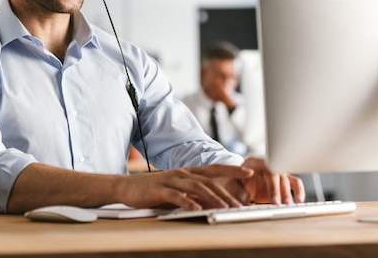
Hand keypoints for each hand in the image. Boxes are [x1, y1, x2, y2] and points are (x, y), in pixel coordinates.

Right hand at [117, 164, 254, 210]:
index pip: (215, 168)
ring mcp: (171, 180)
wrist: (128, 187)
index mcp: (188, 172)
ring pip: (196, 187)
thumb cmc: (155, 190)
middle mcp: (182, 173)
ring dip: (212, 198)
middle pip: (209, 181)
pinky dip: (188, 202)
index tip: (249, 172)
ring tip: (224, 208)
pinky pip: (176, 196)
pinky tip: (197, 209)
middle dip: (226, 192)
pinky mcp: (160, 189)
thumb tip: (214, 203)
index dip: (232, 170)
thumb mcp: (178, 190)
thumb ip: (194, 194)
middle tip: (240, 204)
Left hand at [224, 157, 304, 204]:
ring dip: (289, 193)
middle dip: (281, 191)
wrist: (239, 176)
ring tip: (289, 205)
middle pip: (279, 175)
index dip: (272, 185)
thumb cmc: (235, 178)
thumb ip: (237, 189)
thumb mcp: (231, 182)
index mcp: (255, 162)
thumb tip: (245, 198)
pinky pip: (294, 183)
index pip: (267, 170)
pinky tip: (299, 200)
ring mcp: (276, 172)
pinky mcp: (282, 181)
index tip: (273, 199)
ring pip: (288, 180)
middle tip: (280, 204)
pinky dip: (299, 190)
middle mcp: (268, 165)